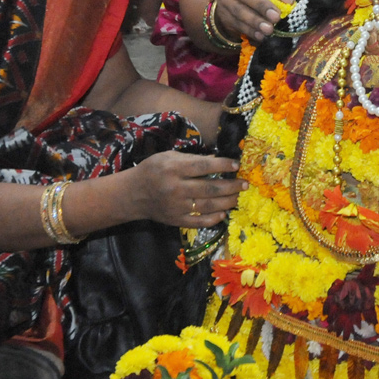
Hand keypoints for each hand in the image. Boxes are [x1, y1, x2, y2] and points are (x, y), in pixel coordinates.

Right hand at [130, 151, 246, 228]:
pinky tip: (223, 213)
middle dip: (231, 186)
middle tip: (244, 184)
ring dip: (226, 202)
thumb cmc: (153, 170)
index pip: (203, 166)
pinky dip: (213, 219)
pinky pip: (198, 222)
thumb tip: (217, 161)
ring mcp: (176, 207)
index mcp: (174, 169)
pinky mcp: (176, 220)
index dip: (223, 165)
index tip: (236, 165)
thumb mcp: (169, 156)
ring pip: (207, 206)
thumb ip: (192, 159)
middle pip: (209, 188)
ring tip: (237, 197)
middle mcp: (176, 188)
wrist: (133, 194)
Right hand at [215, 0, 292, 42]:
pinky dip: (249, 30)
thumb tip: (288, 4)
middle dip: (261, 5)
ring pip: (238, 9)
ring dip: (255, 21)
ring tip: (269, 30)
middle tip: (276, 17)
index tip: (289, 1)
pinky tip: (260, 36)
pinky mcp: (221, 11)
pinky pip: (235, 22)